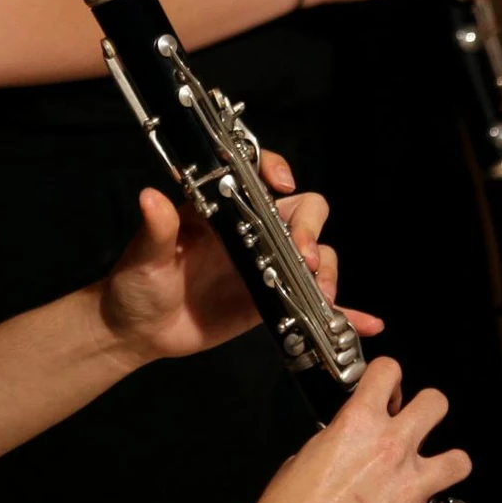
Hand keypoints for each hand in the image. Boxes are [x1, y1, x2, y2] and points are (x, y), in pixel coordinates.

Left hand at [98, 149, 381, 364]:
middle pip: (302, 210)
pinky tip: (364, 323)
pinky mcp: (273, 302)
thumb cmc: (136, 284)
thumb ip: (155, 229)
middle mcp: (252, 231)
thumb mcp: (144, 257)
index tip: (283, 186)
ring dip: (327, 267)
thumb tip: (150, 197)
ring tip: (321, 293)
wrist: (140, 332)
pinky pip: (314, 302)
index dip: (277, 171)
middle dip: (311, 227)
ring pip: (316, 252)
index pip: (259, 176)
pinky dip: (345, 310)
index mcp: (223, 210)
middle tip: (303, 256)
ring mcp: (267, 266)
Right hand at [250, 357, 483, 502]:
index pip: (387, 372)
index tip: (388, 384)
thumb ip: (335, 440)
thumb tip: (342, 444)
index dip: (388, 375)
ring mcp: (408, 488)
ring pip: (459, 461)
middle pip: (435, 404)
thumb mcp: (306, 454)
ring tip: (443, 468)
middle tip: (420, 417)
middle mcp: (390, 449)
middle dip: (429, 407)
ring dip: (451, 464)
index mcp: (358, 424)